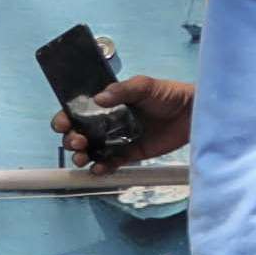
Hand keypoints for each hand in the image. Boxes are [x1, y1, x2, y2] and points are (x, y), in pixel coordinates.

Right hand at [57, 75, 193, 170]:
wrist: (193, 114)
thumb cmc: (169, 94)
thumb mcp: (145, 86)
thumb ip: (122, 90)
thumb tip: (99, 99)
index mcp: (106, 104)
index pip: (78, 112)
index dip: (66, 118)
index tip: (62, 124)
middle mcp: (107, 122)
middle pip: (79, 134)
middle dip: (72, 140)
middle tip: (78, 142)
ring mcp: (117, 139)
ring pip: (91, 151)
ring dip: (82, 156)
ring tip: (83, 158)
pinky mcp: (130, 154)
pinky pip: (110, 163)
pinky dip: (102, 167)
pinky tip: (99, 168)